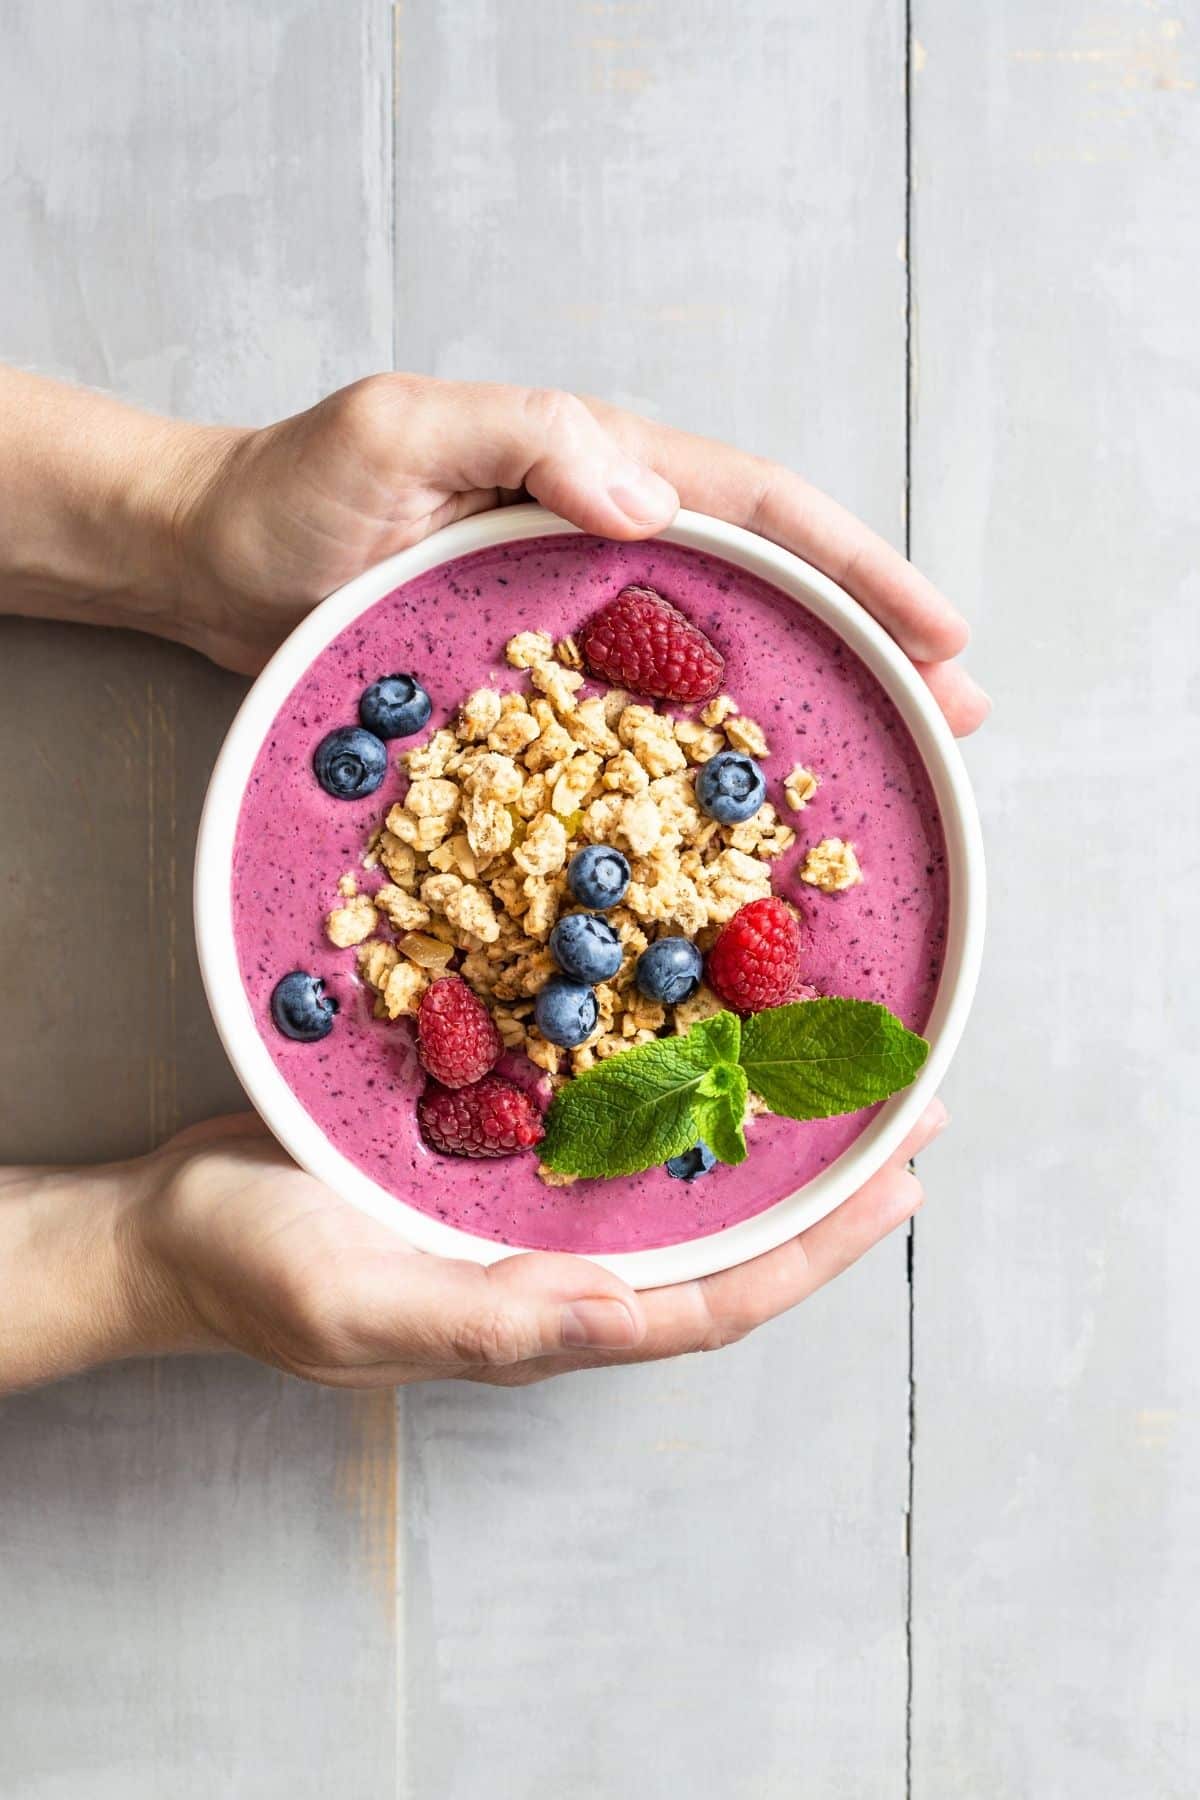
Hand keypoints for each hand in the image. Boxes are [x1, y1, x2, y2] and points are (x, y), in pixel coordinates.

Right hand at [126, 1102, 947, 1389]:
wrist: (169, 1220)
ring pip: (673, 1177)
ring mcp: (526, 1215)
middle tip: (912, 1110)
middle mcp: (554, 1272)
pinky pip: (605, 1122)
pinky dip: (668, 1082)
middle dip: (822, 1188)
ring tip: (838, 1068)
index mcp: (539, 1324)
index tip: (899, 1189)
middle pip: (719, 1240)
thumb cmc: (246, 1269)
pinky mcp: (493, 1153)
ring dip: (760, 1128)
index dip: (813, 1254)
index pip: (711, 1304)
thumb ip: (480, 1322)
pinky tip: (703, 1030)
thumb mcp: (351, 1302)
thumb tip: (620, 1318)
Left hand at [178, 374, 988, 732]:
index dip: (859, 565)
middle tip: (958, 713)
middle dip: (871, 639)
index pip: (758, 510)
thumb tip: (654, 504)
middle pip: (768, 586)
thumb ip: (523, 437)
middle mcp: (605, 541)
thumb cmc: (289, 490)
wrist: (206, 561)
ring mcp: (573, 617)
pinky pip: (639, 717)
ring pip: (718, 657)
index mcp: (596, 469)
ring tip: (885, 765)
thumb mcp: (396, 431)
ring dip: (807, 703)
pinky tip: (729, 818)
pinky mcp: (533, 683)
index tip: (940, 630)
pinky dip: (697, 761)